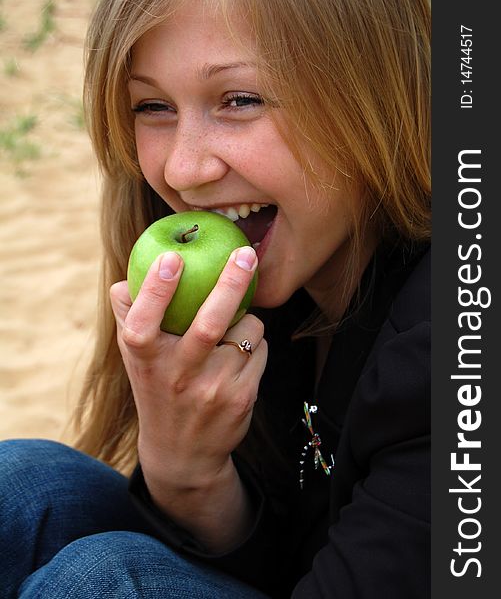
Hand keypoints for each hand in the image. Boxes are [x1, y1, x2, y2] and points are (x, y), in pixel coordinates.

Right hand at [109, 246, 265, 549]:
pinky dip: (254, 341)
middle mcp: (178, 376)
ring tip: (232, 330)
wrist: (182, 452)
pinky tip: (239, 356)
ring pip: (247, 329)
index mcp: (146, 359)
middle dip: (231, 282)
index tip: (172, 257)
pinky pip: (260, 348)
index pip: (144, 320)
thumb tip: (124, 279)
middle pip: (209, 323)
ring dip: (247, 318)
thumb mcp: (134, 359)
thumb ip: (129, 316)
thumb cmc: (156, 388)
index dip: (156, 288)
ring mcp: (213, 389)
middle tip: (246, 253)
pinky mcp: (242, 397)